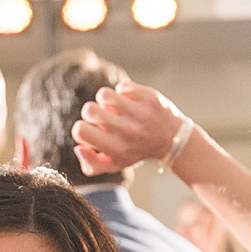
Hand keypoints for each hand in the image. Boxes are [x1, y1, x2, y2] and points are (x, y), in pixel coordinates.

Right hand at [71, 82, 188, 176]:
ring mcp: (140, 113)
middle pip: (89, 109)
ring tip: (115, 109)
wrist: (172, 138)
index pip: (80, 131)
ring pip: (103, 94)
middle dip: (92, 112)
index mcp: (116, 149)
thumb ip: (92, 165)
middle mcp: (128, 131)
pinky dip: (122, 92)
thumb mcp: (115, 163)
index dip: (81, 128)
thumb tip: (79, 148)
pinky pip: (122, 87)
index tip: (92, 130)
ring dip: (106, 101)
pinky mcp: (148, 97)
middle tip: (103, 118)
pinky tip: (129, 102)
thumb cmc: (136, 150)